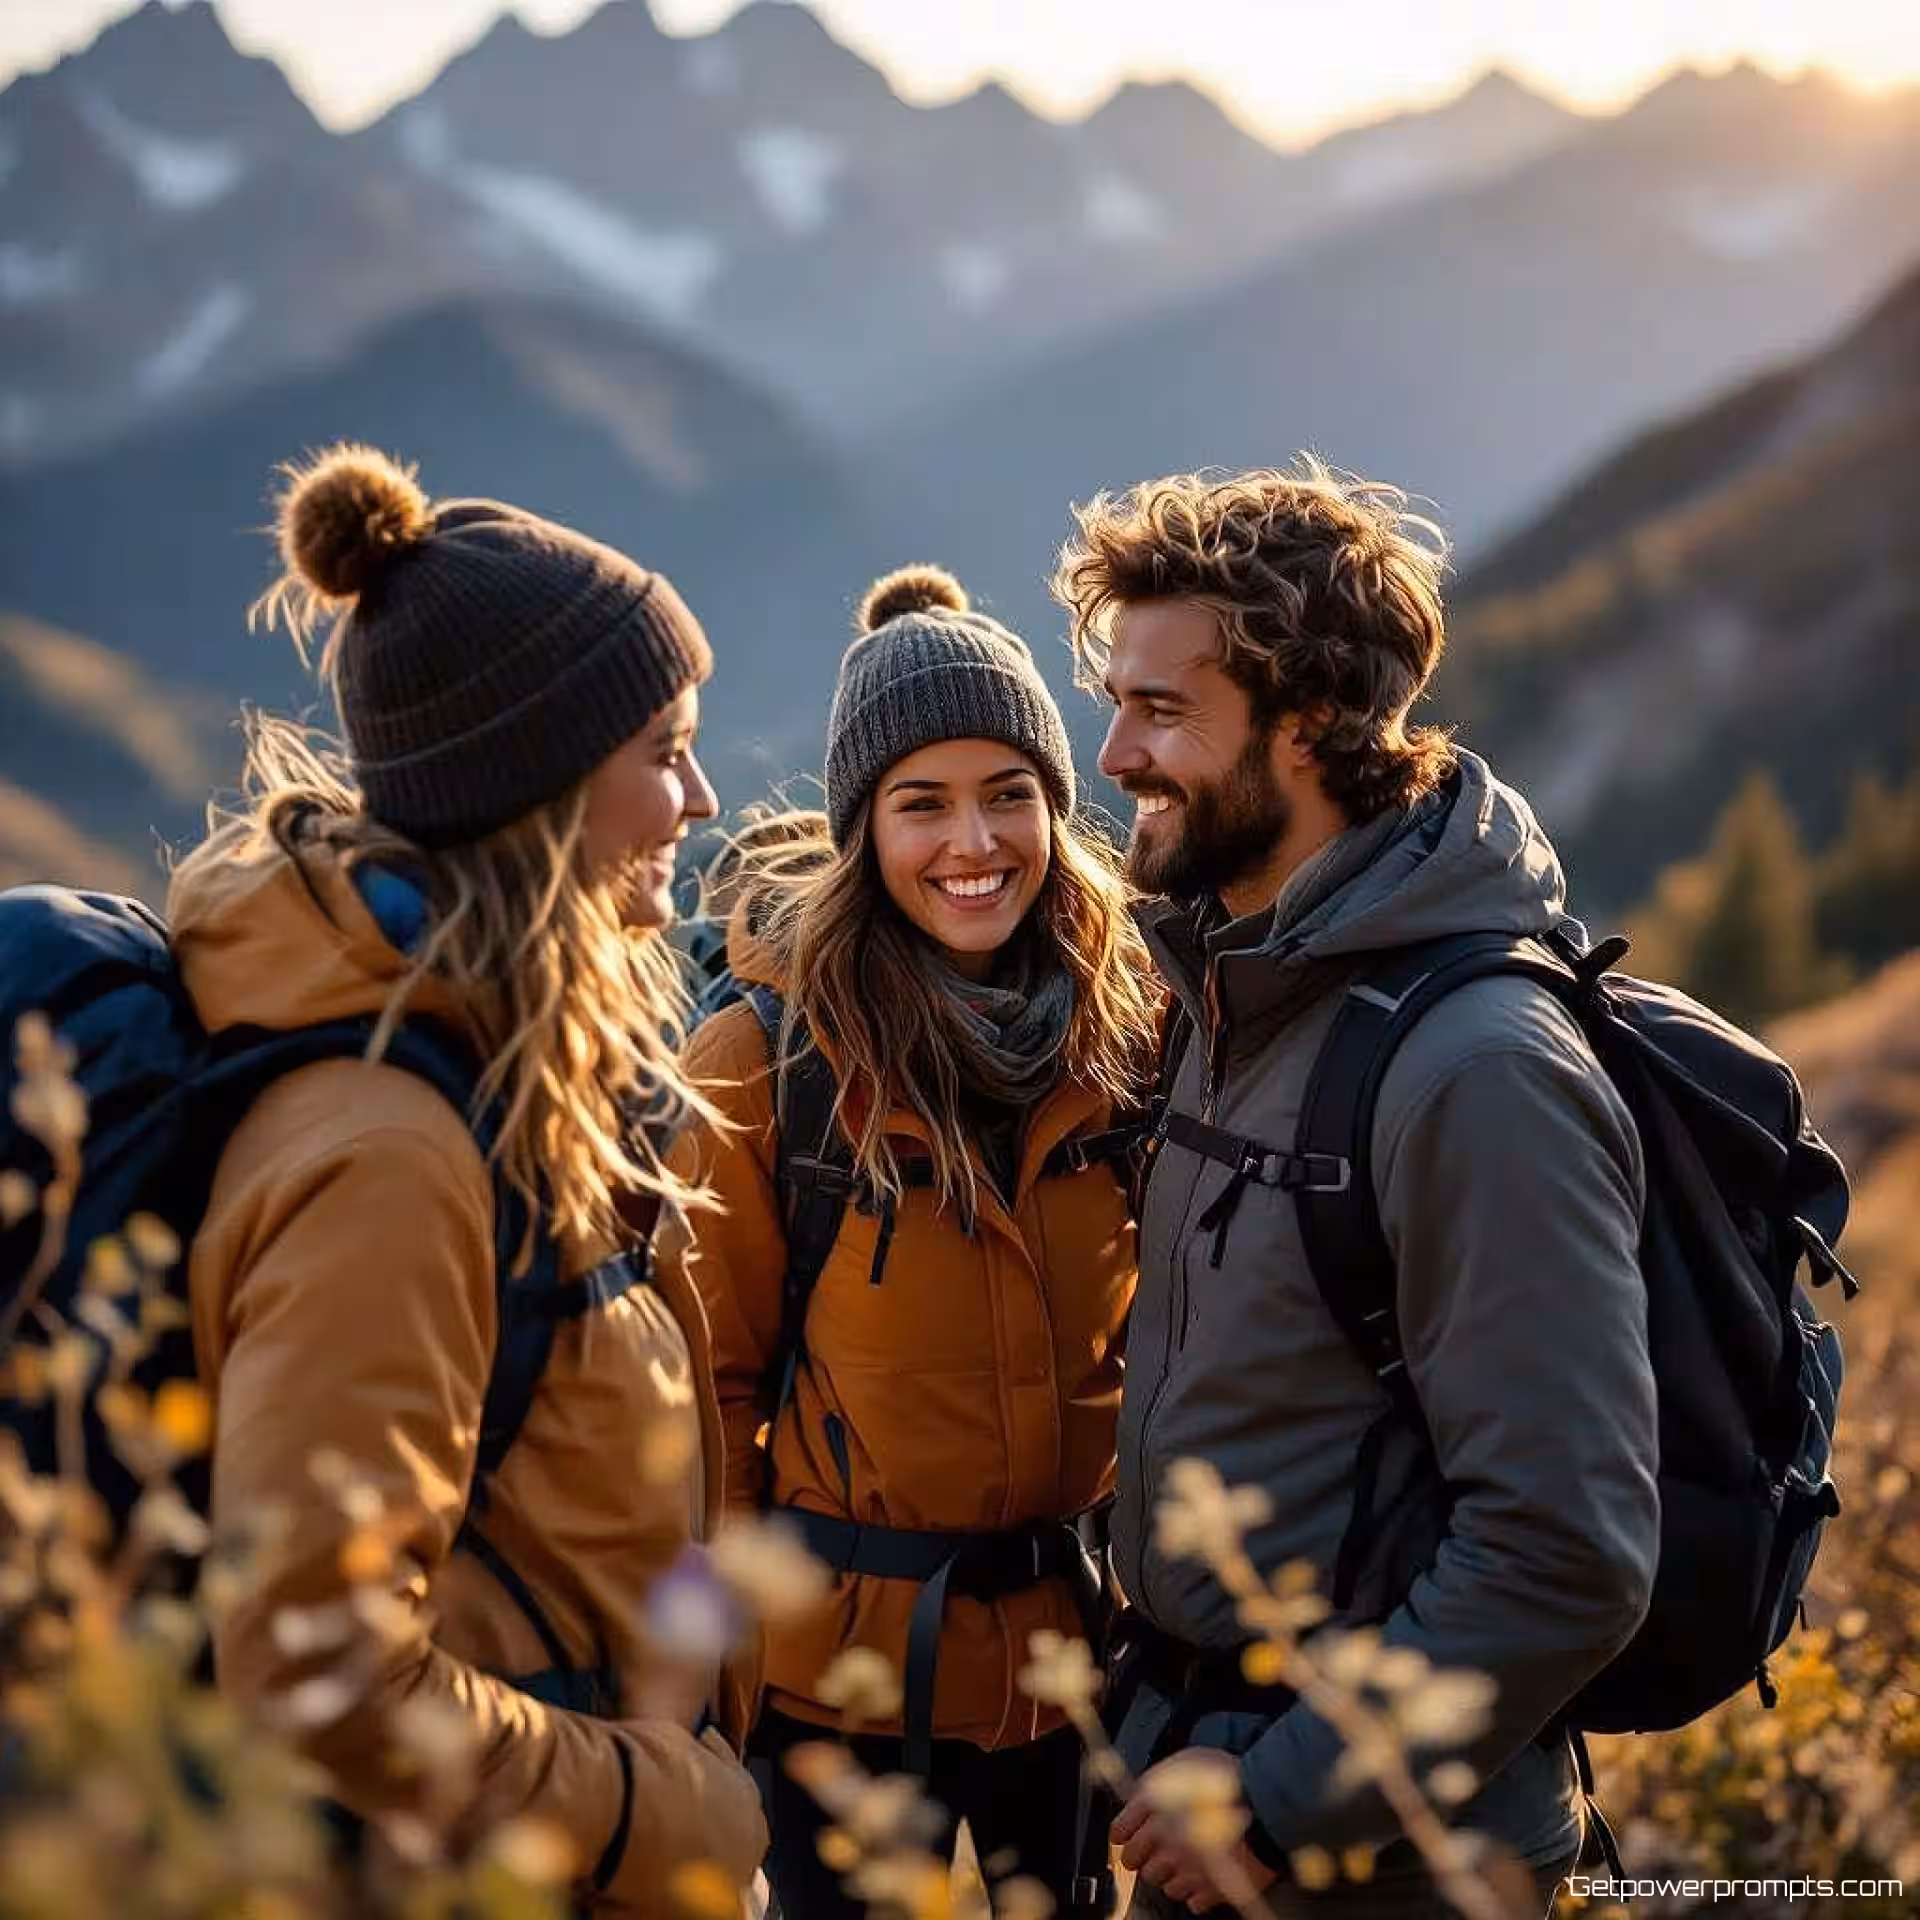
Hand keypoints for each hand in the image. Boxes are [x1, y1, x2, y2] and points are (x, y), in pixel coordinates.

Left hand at [1113, 1756, 1278, 1914]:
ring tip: (1187, 1860)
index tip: (1130, 1836)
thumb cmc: (1230, 1777)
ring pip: (1161, 1883)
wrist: (1268, 1802)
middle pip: (1134, 1863)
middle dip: (1144, 1856)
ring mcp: (1187, 1866)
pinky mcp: (1211, 1888)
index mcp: (1155, 1804)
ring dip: (1171, 1874)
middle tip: (1159, 1850)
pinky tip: (1205, 1875)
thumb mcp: (1186, 1760)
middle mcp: (1165, 1838)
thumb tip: (1140, 1797)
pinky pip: (1191, 1900)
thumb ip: (1158, 1781)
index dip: (1125, 1834)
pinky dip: (1197, 1892)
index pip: (1119, 1832)